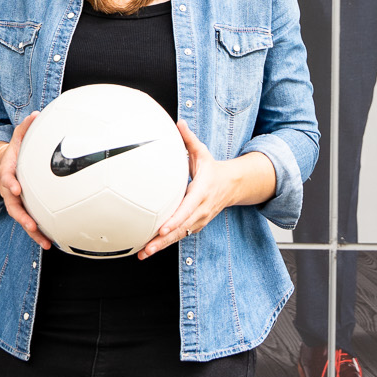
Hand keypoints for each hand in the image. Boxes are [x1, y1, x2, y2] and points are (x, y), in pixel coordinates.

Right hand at [0, 113, 49, 248]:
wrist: (5, 165)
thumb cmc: (14, 152)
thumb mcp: (18, 137)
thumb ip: (25, 127)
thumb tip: (35, 114)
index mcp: (8, 172)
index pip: (6, 177)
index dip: (9, 183)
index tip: (15, 188)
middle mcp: (10, 190)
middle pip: (12, 206)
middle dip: (21, 216)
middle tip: (30, 224)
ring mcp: (16, 202)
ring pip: (22, 219)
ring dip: (32, 231)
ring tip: (44, 241)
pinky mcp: (25, 209)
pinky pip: (30, 222)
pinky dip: (38, 233)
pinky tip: (50, 242)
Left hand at [140, 122, 238, 257]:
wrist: (232, 185)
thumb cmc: (212, 169)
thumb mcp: (202, 152)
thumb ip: (189, 139)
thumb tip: (179, 122)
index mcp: (202, 192)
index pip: (188, 208)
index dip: (176, 219)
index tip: (163, 227)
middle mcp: (201, 209)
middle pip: (182, 228)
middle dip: (164, 240)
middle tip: (147, 248)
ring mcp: (199, 220)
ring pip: (180, 236)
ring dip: (162, 246)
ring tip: (144, 253)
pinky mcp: (195, 225)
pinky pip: (181, 236)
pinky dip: (166, 243)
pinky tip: (150, 249)